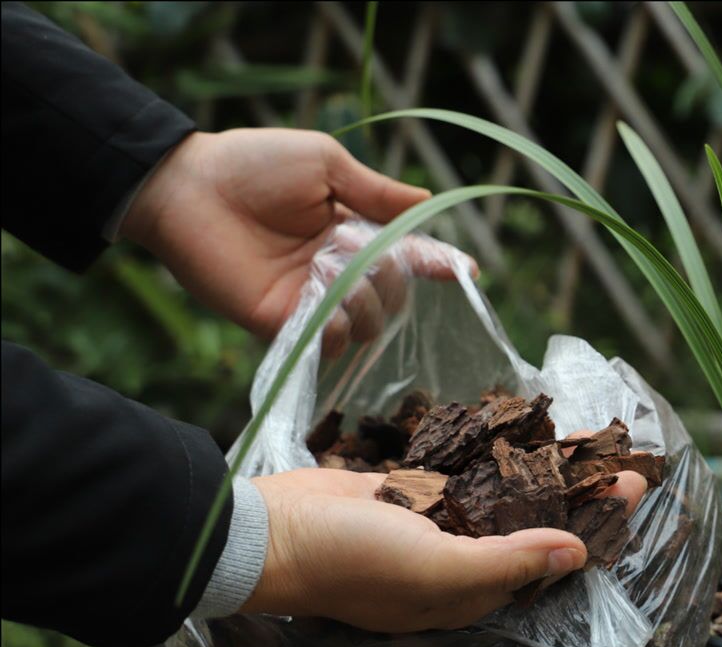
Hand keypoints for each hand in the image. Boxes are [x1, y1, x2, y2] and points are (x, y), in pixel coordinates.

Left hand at [122, 128, 475, 356]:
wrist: (189, 187)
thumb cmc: (254, 163)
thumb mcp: (325, 163)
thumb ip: (376, 191)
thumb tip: (428, 201)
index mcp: (353, 231)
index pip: (407, 256)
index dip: (438, 264)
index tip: (466, 271)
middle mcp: (338, 272)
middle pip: (395, 296)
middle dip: (390, 275)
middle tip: (355, 245)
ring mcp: (312, 301)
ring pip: (370, 325)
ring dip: (364, 298)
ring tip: (330, 266)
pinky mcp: (283, 324)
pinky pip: (332, 342)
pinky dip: (338, 325)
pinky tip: (321, 294)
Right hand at [240, 464, 647, 631]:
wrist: (271, 530)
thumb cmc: (353, 562)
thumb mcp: (439, 571)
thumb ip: (509, 562)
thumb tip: (578, 553)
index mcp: (474, 593)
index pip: (553, 559)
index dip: (597, 525)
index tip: (633, 488)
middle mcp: (461, 563)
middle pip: (538, 525)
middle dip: (583, 493)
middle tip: (626, 457)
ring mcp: (436, 526)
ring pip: (506, 497)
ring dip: (547, 471)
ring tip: (588, 440)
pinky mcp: (412, 493)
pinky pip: (467, 474)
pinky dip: (498, 456)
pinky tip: (527, 433)